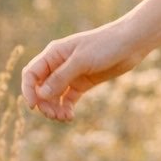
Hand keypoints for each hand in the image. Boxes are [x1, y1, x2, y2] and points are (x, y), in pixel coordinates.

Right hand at [21, 19, 145, 122]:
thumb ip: (61, 77)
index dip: (28, 90)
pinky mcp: (83, 82)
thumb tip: (41, 94)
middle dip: (44, 103)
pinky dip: (66, 108)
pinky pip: (68, 98)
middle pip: (41, 88)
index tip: (33, 106)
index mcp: (53, 54)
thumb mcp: (82, 61)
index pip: (31, 74)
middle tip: (54, 115)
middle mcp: (59, 65)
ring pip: (54, 95)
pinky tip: (70, 116)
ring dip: (55, 108)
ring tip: (64, 118)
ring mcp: (71, 74)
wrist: (131, 43)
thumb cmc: (105, 45)